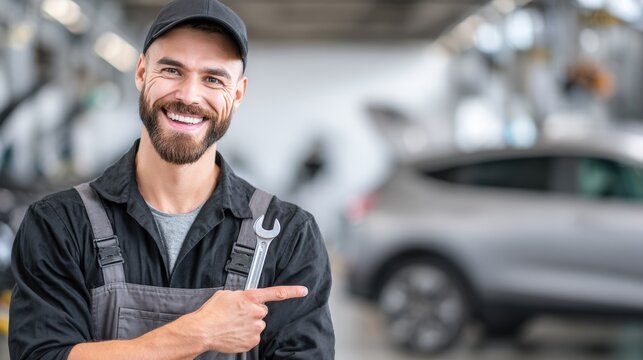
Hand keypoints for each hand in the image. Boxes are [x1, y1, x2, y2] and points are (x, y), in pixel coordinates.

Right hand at [188, 285, 307, 353]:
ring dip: (248, 324)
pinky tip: (234, 332)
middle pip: (262, 311)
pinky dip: (245, 335)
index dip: (292, 291)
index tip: (303, 291)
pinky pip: (253, 336)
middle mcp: (256, 312)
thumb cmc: (212, 312)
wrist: (203, 330)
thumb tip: (246, 298)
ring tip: (233, 324)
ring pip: (257, 324)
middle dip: (252, 312)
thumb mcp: (227, 294)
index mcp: (251, 298)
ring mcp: (256, 328)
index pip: (277, 293)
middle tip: (237, 314)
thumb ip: (242, 295)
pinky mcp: (252, 341)